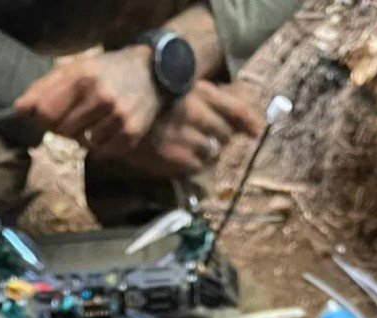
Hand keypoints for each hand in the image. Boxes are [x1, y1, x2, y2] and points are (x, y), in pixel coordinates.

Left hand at [15, 47, 160, 150]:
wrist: (151, 73)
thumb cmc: (106, 71)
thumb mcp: (75, 69)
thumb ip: (44, 88)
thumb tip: (18, 110)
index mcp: (81, 77)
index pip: (45, 111)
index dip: (42, 118)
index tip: (49, 115)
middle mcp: (100, 96)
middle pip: (63, 131)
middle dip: (65, 127)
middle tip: (77, 116)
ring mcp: (117, 117)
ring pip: (83, 144)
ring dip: (84, 137)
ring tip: (95, 121)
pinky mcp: (130, 134)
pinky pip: (102, 153)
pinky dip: (101, 146)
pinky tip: (109, 130)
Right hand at [110, 81, 261, 176]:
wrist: (120, 120)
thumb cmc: (159, 106)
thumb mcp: (189, 92)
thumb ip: (223, 104)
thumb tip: (257, 127)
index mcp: (199, 92)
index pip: (236, 110)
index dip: (247, 122)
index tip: (255, 131)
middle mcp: (195, 113)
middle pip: (225, 134)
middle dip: (219, 137)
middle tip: (205, 135)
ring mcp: (185, 137)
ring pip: (213, 152)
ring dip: (207, 151)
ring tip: (191, 145)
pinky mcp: (175, 159)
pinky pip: (198, 166)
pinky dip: (194, 163)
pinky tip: (182, 155)